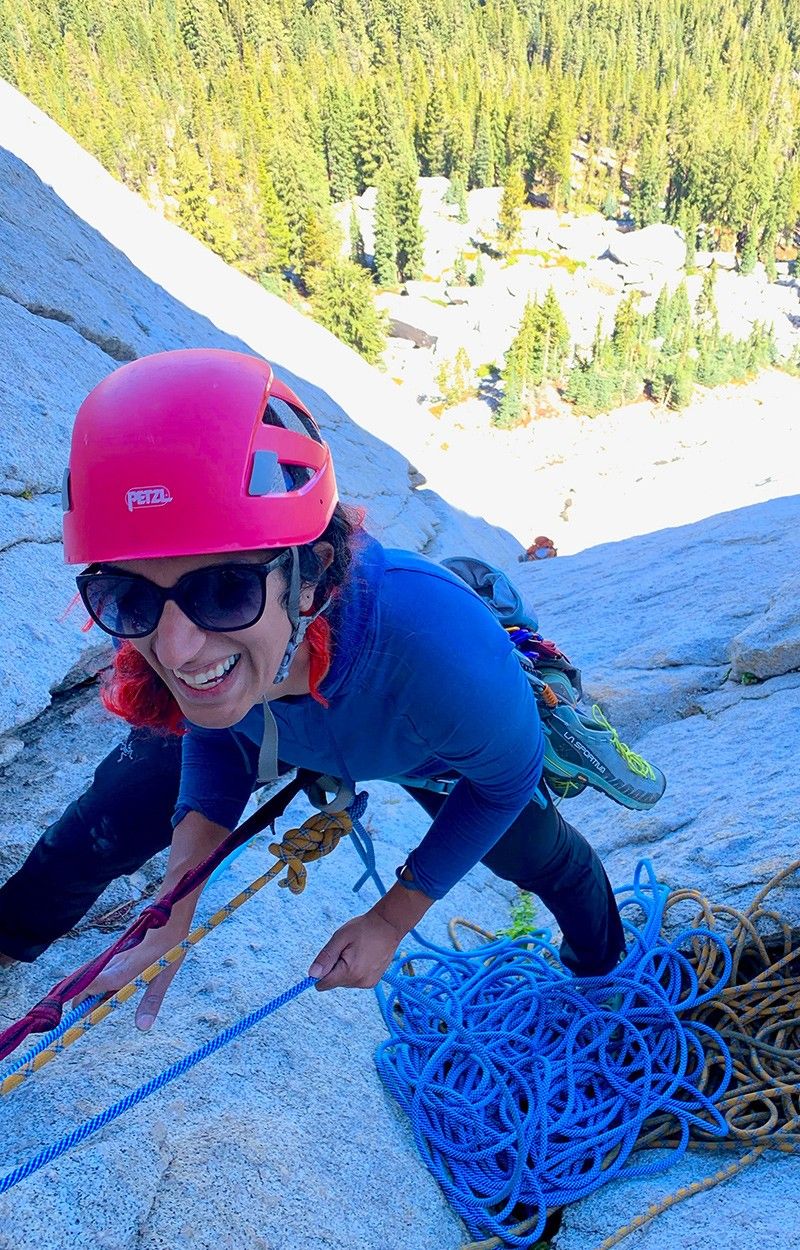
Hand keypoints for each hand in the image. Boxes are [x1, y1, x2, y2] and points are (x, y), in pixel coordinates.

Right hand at [72, 915, 191, 1031]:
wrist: (167, 921)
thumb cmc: (168, 949)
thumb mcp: (163, 977)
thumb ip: (151, 1001)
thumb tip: (143, 1027)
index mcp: (120, 973)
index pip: (89, 989)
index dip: (80, 1005)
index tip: (75, 1021)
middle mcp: (111, 966)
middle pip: (86, 987)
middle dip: (81, 1005)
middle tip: (82, 1023)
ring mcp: (113, 961)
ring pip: (93, 981)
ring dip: (90, 997)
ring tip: (90, 1012)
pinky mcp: (117, 958)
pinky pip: (102, 975)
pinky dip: (99, 988)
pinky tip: (107, 996)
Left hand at [308, 909, 402, 990]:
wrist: (388, 926)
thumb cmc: (363, 928)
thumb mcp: (340, 937)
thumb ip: (326, 957)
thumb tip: (311, 974)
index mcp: (349, 972)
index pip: (323, 984)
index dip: (320, 972)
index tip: (329, 957)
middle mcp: (359, 982)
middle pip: (333, 982)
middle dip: (334, 968)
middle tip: (346, 950)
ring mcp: (367, 983)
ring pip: (343, 982)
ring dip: (344, 969)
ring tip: (356, 951)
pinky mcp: (372, 982)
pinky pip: (354, 980)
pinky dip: (354, 971)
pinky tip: (362, 957)